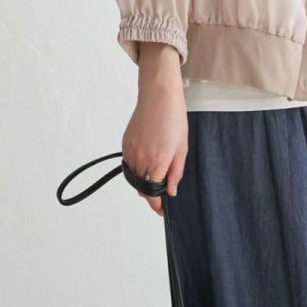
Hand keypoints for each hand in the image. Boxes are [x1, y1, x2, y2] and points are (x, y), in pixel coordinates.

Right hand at [125, 46, 187, 215]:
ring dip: (144, 181)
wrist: (159, 97)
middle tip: (162, 192)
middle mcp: (141, 159)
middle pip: (142, 188)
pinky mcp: (125, 144)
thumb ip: (175, 173)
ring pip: (134, 177)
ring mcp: (131, 151)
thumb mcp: (182, 148)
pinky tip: (148, 160)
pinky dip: (137, 168)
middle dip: (151, 194)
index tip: (162, 210)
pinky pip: (129, 164)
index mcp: (157, 162)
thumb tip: (170, 191)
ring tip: (157, 173)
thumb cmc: (174, 119)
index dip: (157, 205)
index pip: (153, 193)